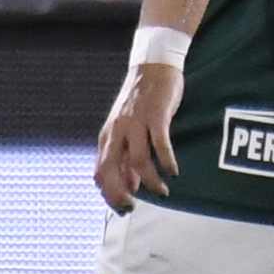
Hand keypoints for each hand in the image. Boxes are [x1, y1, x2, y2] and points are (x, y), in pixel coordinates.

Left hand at [95, 63, 182, 211]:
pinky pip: (160, 145)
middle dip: (120, 194)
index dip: (109, 194)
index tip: (123, 207)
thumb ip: (126, 156)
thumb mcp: (127, 129)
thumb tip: (130, 185)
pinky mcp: (156, 116)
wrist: (153, 65)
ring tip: (163, 191)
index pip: (100, 172)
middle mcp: (117, 131)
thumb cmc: (141, 100)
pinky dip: (167, 162)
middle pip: (110, 170)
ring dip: (151, 181)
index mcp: (108, 136)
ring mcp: (136, 123)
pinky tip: (174, 172)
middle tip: (134, 207)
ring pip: (138, 161)